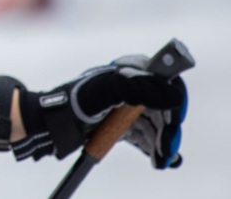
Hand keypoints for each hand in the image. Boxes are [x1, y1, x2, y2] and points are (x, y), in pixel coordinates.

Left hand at [13, 55, 185, 165]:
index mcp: (130, 71)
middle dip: (167, 129)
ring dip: (161, 142)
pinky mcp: (120, 121)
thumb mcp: (110, 90)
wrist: (55, 121)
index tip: (173, 122)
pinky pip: (143, 133)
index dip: (173, 102)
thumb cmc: (79, 99)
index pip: (164, 82)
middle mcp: (131, 86)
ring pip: (154, 123)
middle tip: (167, 150)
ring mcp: (126, 105)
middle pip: (161, 107)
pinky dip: (152, 146)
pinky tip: (157, 158)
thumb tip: (175, 95)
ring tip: (162, 159)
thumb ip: (141, 89)